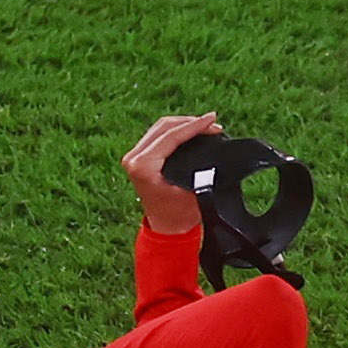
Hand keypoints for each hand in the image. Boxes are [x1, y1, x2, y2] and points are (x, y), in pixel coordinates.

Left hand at [123, 111, 222, 232]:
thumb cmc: (180, 214)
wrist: (167, 228)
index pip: (171, 136)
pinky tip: (192, 130)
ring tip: (206, 125)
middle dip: (191, 122)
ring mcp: (133, 157)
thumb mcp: (194, 192)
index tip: (212, 120)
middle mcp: (133, 159)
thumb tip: (214, 144)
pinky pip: (157, 134)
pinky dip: (176, 130)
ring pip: (161, 127)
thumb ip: (202, 169)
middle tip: (213, 122)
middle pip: (164, 126)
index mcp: (143, 167)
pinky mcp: (138, 156)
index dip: (194, 126)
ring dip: (184, 124)